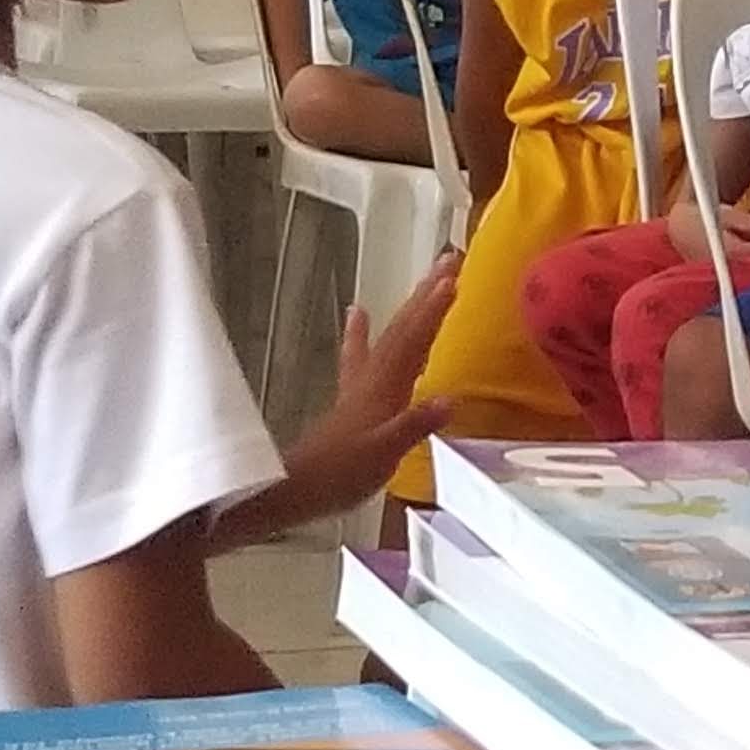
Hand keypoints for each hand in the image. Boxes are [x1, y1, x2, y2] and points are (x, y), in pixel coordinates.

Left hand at [280, 254, 461, 515]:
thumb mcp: (384, 453)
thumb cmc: (341, 473)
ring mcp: (361, 386)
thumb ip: (415, 425)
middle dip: (426, 294)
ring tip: (422, 280)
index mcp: (384, 389)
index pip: (414, 341)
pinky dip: (360, 332)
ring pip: (389, 336)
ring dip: (408, 307)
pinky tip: (356, 315)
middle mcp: (373, 379)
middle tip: (449, 261)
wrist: (295, 488)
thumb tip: (450, 399)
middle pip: (403, 328)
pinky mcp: (352, 398)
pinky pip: (360, 355)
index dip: (434, 310)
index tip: (454, 279)